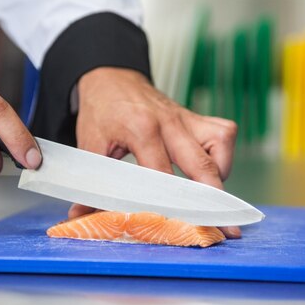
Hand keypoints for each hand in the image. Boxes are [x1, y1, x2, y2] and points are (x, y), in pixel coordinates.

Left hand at [70, 67, 240, 237]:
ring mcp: (186, 118)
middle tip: (221, 227)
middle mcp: (170, 122)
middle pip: (201, 165)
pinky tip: (211, 171)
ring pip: (221, 145)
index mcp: (141, 129)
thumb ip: (91, 182)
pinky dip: (223, 156)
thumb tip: (80, 216)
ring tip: (210, 196)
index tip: (177, 226)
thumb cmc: (102, 111)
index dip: (169, 204)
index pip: (162, 175)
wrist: (111, 76)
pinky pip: (224, 134)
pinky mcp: (196, 117)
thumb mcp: (90, 144)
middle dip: (212, 200)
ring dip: (219, 174)